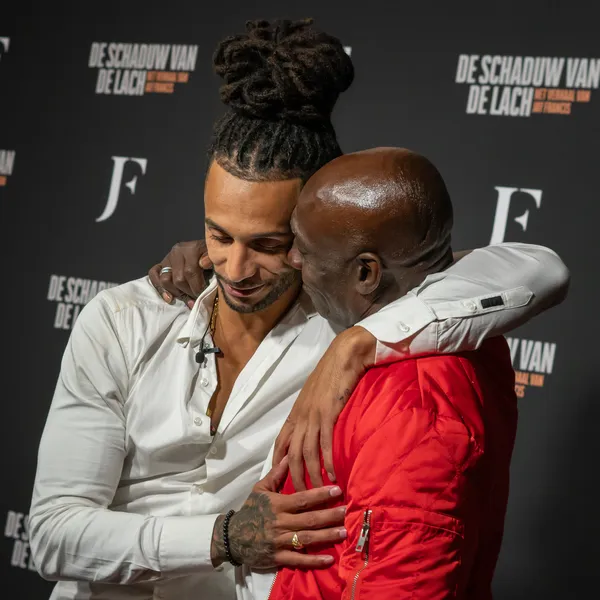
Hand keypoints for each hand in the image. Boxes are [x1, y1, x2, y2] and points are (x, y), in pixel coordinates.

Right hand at [148, 240, 212, 307]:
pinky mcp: (161, 264)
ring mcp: (167, 258)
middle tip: (196, 299)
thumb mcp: (216, 257)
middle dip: (188, 292)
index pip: (190, 272)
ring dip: (176, 292)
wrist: (206, 249)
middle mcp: (177, 252)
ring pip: (165, 279)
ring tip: (186, 298)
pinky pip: (154, 275)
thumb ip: (212, 259)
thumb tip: (204, 264)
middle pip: (178, 278)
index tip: (203, 296)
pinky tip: (169, 298)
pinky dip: (160, 288)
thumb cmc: (213, 256)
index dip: (197, 287)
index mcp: (191, 249)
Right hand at [211, 458, 346, 568]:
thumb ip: (276, 474)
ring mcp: (279, 541)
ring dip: (327, 535)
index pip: (302, 498)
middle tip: (347, 511)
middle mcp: (280, 522)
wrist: (231, 537)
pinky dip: (314, 560)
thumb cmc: (250, 510)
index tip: (337, 490)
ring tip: (344, 531)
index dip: (320, 494)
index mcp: (277, 505)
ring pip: (307, 538)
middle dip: (330, 515)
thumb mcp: (260, 489)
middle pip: (309, 519)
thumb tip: (289, 456)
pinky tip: (329, 559)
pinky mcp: (278, 558)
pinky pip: (298, 560)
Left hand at [273, 326, 376, 490]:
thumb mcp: (315, 395)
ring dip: (312, 476)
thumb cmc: (331, 373)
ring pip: (306, 453)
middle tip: (302, 498)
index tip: (279, 480)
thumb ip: (311, 412)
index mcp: (296, 413)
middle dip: (295, 478)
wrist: (345, 356)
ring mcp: (313, 415)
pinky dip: (328, 462)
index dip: (277, 463)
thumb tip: (314, 426)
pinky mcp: (328, 413)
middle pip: (291, 454)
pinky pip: (325, 443)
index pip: (281, 443)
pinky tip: (333, 476)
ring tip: (318, 493)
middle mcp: (301, 416)